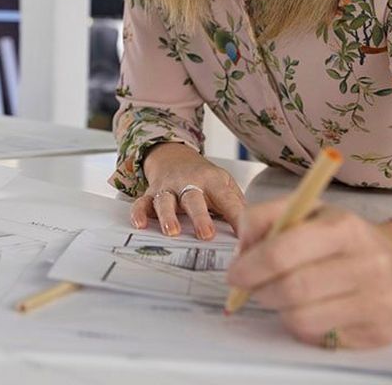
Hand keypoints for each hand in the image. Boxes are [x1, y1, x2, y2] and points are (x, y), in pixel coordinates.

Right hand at [130, 143, 245, 239]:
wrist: (174, 157)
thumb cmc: (203, 178)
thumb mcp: (224, 185)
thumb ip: (236, 206)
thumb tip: (252, 232)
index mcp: (212, 182)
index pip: (226, 199)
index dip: (236, 216)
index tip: (244, 236)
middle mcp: (188, 183)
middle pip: (194, 198)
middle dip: (199, 216)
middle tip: (206, 234)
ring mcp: (168, 188)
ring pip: (166, 200)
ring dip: (168, 216)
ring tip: (172, 232)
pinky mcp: (151, 194)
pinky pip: (142, 202)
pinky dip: (139, 213)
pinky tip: (140, 225)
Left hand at [227, 199, 391, 347]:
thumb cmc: (342, 238)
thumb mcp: (308, 211)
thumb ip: (266, 218)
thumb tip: (241, 250)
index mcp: (344, 226)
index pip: (284, 250)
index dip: (251, 265)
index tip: (234, 273)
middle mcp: (367, 263)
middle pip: (292, 289)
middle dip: (259, 290)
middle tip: (249, 287)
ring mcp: (377, 302)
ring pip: (302, 318)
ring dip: (278, 309)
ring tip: (280, 295)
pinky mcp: (380, 334)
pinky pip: (320, 337)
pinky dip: (302, 325)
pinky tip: (309, 308)